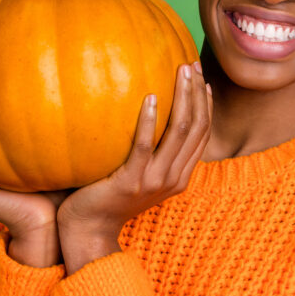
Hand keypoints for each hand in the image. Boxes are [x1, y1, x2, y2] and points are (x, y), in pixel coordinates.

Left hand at [56, 61, 211, 273]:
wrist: (89, 231)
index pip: (203, 134)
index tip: (202, 79)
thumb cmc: (107, 197)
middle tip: (192, 64)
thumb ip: (149, 150)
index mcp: (180, 176)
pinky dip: (150, 120)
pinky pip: (145, 146)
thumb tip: (145, 110)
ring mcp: (154, 180)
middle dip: (197, 93)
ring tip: (180, 71)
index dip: (205, 104)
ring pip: (180, 132)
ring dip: (183, 98)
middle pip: (197, 128)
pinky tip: (151, 97)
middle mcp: (173, 178)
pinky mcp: (131, 181)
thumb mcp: (139, 175)